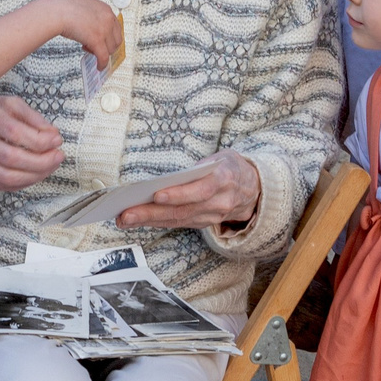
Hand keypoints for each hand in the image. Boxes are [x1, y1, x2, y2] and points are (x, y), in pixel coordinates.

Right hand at [0, 94, 64, 190]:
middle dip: (42, 162)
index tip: (57, 140)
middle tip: (58, 157)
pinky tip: (34, 173)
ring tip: (50, 167)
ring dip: (36, 175)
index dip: (42, 141)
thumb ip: (35, 119)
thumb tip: (53, 136)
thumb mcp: (13, 105)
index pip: (17, 133)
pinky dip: (24, 183)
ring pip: (8, 177)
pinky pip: (3, 186)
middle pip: (13, 159)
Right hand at [39, 0, 121, 65]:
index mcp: (105, 9)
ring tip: (88, 49)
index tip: (106, 42)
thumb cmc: (64, 8)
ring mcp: (104, 30)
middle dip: (107, 46)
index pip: (116, 27)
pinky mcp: (97, 40)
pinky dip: (102, 63)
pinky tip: (99, 66)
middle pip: (116, 39)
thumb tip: (92, 29)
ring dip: (101, 52)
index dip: (110, 37)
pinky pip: (103, 57)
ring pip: (110, 49)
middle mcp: (108, 19)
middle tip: (97, 47)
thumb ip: (92, 18)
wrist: (57, 11)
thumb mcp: (85, 8)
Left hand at [117, 151, 260, 230]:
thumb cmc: (232, 168)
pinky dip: (157, 222)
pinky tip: (139, 220)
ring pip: (177, 220)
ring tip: (125, 219)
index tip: (156, 195)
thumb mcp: (223, 157)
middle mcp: (219, 202)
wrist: (255, 190)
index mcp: (224, 179)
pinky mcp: (205, 223)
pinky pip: (179, 223)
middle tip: (126, 214)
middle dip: (151, 213)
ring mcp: (212, 216)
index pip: (200, 190)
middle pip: (182, 210)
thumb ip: (201, 166)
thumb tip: (170, 178)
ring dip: (149, 220)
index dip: (178, 195)